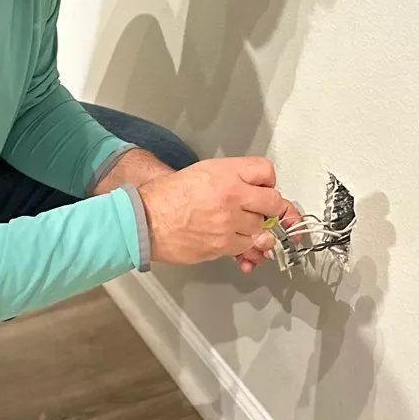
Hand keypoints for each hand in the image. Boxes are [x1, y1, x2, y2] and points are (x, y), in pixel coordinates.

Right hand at [138, 158, 298, 267]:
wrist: (144, 220)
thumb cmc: (166, 196)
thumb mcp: (201, 172)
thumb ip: (231, 177)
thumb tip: (253, 189)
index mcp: (226, 173)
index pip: (267, 171)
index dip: (268, 181)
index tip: (265, 188)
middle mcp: (233, 195)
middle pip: (274, 202)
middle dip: (269, 209)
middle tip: (260, 212)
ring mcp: (230, 223)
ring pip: (263, 229)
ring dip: (255, 230)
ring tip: (239, 227)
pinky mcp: (224, 245)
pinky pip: (248, 248)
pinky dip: (244, 247)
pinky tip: (235, 242)